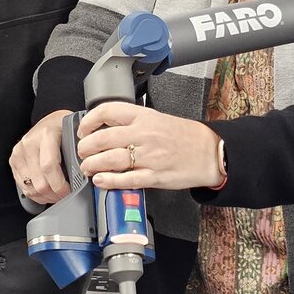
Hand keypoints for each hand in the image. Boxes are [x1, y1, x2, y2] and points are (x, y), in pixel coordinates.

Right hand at [10, 109, 74, 205]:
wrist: (49, 121)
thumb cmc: (63, 128)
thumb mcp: (75, 135)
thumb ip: (78, 154)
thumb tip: (84, 176)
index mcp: (46, 134)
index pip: (49, 166)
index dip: (60, 185)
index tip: (70, 192)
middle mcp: (29, 143)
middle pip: (39, 181)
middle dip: (54, 195)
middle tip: (65, 196)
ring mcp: (19, 152)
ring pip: (30, 187)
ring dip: (45, 197)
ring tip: (56, 196)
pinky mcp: (13, 161)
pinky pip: (23, 187)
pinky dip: (35, 195)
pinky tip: (45, 193)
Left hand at [76, 101, 221, 191]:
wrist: (210, 152)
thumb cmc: (184, 136)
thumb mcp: (157, 119)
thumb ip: (132, 123)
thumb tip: (106, 130)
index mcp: (144, 116)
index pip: (107, 111)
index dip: (89, 121)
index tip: (83, 130)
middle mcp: (144, 134)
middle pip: (103, 138)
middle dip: (86, 148)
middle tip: (82, 153)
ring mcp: (149, 156)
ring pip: (110, 159)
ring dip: (92, 165)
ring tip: (88, 168)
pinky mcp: (154, 176)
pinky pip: (126, 179)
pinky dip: (109, 181)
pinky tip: (101, 181)